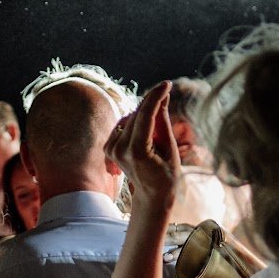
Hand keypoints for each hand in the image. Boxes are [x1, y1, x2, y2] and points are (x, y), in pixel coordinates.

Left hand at [105, 81, 181, 218]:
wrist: (151, 194)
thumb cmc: (166, 173)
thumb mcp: (170, 147)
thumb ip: (163, 121)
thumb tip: (161, 95)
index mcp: (135, 151)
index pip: (144, 115)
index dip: (155, 96)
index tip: (167, 84)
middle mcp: (118, 148)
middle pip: (137, 114)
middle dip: (153, 104)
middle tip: (167, 99)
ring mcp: (111, 148)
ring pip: (131, 117)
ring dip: (146, 116)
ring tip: (157, 134)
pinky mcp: (108, 146)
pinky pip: (125, 124)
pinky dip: (136, 123)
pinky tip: (145, 135)